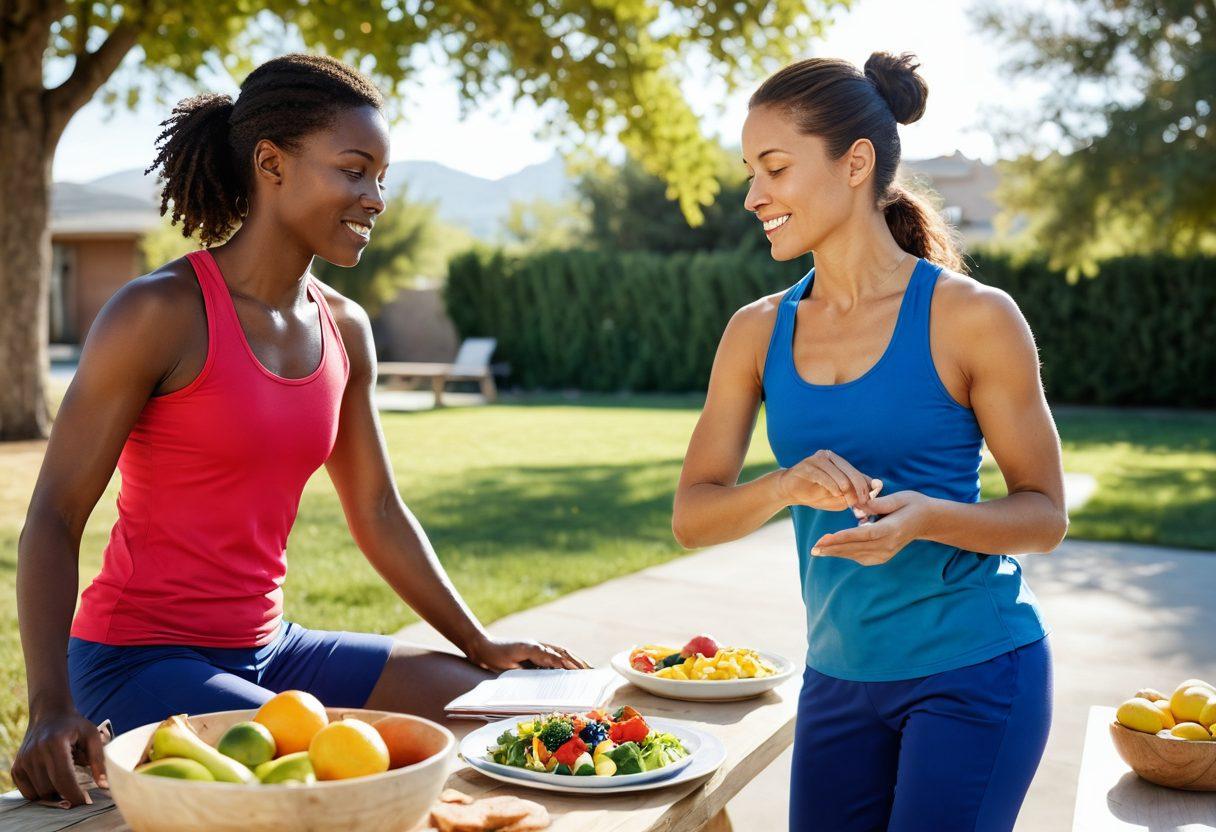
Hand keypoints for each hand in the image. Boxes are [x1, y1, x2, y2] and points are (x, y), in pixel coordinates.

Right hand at [11, 708, 107, 807]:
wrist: (50, 714)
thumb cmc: (75, 725)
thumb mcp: (92, 736)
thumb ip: (98, 760)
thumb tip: (105, 785)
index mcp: (55, 743)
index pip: (63, 778)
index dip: (74, 794)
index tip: (86, 802)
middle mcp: (35, 752)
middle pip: (51, 788)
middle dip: (66, 795)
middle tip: (79, 792)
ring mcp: (23, 760)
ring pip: (39, 792)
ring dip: (54, 793)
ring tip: (65, 778)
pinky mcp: (16, 767)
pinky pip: (27, 792)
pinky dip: (40, 793)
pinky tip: (52, 782)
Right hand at [465, 635, 590, 671]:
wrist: (482, 650)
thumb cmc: (499, 662)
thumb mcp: (520, 672)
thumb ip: (534, 675)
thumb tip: (550, 687)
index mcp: (540, 654)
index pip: (563, 658)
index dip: (577, 664)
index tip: (589, 674)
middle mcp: (540, 648)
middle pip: (565, 653)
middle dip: (580, 663)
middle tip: (593, 673)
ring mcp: (533, 646)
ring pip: (558, 652)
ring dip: (572, 661)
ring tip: (584, 670)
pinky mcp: (525, 646)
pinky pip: (543, 652)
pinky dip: (554, 658)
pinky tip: (563, 665)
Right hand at [778, 450, 880, 511]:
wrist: (789, 491)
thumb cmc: (815, 493)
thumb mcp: (837, 496)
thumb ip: (853, 494)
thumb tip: (873, 493)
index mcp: (839, 462)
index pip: (858, 474)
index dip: (867, 487)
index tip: (870, 501)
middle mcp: (830, 457)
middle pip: (852, 473)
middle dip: (859, 489)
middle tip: (862, 502)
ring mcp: (818, 459)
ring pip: (840, 475)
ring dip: (846, 490)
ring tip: (848, 501)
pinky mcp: (807, 465)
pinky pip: (824, 477)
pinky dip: (832, 486)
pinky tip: (835, 494)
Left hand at [810, 490, 934, 565]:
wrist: (928, 520)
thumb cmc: (913, 504)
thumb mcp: (899, 498)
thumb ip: (878, 503)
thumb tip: (857, 503)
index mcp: (892, 529)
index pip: (864, 535)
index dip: (843, 537)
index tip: (825, 539)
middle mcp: (889, 545)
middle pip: (857, 548)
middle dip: (833, 548)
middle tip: (813, 548)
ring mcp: (887, 553)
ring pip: (857, 555)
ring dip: (837, 552)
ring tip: (818, 550)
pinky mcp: (884, 556)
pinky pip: (861, 557)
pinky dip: (847, 553)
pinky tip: (834, 549)